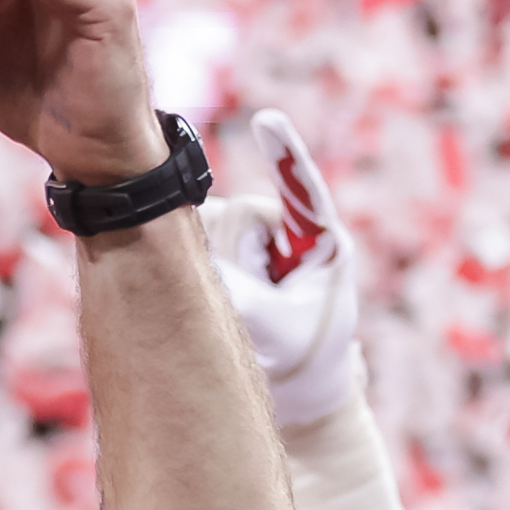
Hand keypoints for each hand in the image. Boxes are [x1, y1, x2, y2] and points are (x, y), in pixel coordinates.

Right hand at [197, 105, 362, 426]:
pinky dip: (195, 273)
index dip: (284, 154)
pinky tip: (219, 299)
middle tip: (256, 305)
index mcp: (320, 242)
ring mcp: (254, 238)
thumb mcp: (276, 329)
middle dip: (234, 262)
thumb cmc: (302, 357)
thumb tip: (189, 261)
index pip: (303, 191)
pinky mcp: (225, 249)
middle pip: (237, 217)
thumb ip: (240, 296)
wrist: (298, 388)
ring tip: (247, 311)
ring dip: (215, 274)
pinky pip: (192, 245)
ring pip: (209, 232)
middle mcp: (284, 229)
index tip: (266, 121)